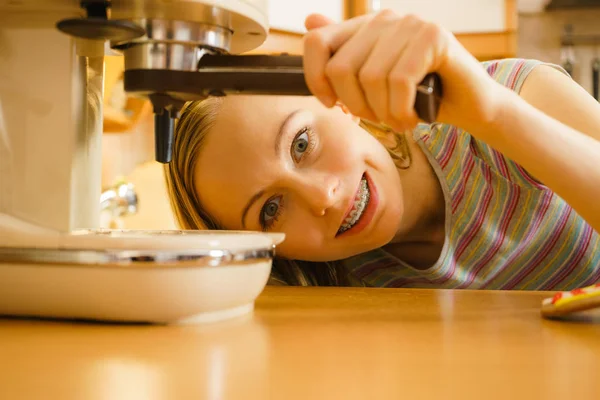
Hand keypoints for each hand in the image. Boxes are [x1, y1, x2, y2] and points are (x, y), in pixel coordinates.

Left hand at [302, 11, 508, 131]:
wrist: (469, 105)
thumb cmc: (418, 98)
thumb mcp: (373, 85)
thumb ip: (342, 57)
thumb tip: (309, 22)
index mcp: (365, 28)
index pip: (316, 41)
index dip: (315, 78)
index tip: (332, 103)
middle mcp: (385, 19)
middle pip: (340, 67)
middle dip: (356, 106)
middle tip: (378, 118)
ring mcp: (410, 24)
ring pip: (370, 78)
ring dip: (383, 113)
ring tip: (400, 120)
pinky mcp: (434, 36)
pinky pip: (399, 81)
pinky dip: (401, 110)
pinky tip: (412, 117)